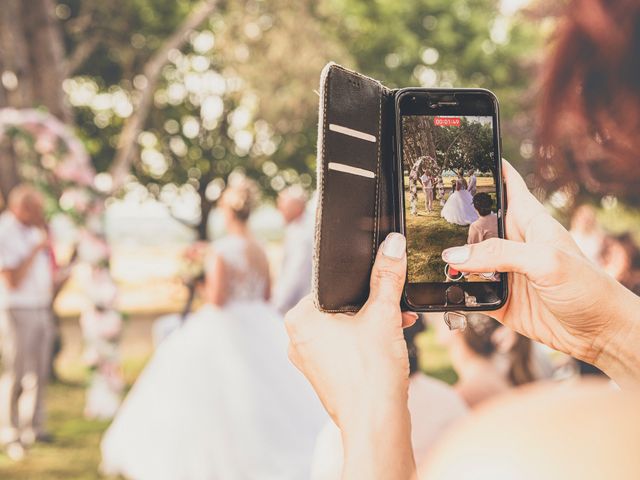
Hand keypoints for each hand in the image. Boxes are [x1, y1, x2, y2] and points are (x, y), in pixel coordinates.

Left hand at [285, 233, 416, 478]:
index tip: (382, 286)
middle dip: (372, 306)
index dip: (362, 284)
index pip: (332, 285)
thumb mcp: (383, 314)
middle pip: (341, 307)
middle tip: (394, 308)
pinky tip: (388, 345)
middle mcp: (297, 339)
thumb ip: (387, 276)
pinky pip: (345, 349)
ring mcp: (309, 360)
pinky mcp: (324, 376)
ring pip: (345, 328)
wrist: (376, 424)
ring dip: (373, 324)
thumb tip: (392, 245)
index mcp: (300, 318)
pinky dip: (366, 343)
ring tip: (397, 327)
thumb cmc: (372, 373)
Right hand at [442, 160, 639, 384]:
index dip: (485, 167)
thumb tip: (455, 255)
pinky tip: (440, 289)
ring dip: (450, 260)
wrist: (600, 334)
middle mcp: (513, 243)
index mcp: (529, 220)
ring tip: (426, 256)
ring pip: (466, 258)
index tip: (459, 158)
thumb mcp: (546, 262)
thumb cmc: (589, 288)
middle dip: (453, 218)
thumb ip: (499, 254)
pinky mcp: (497, 298)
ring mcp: (504, 271)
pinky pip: (467, 291)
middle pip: (475, 221)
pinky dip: (454, 291)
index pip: (506, 182)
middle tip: (424, 216)